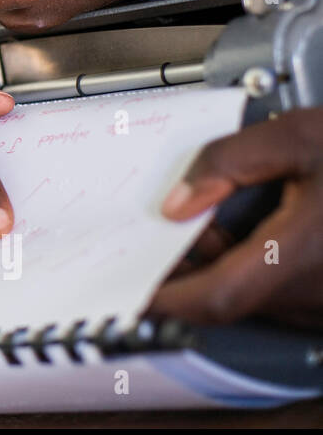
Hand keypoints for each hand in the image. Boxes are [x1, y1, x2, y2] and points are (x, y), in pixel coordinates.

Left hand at [151, 108, 322, 327]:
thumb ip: (229, 161)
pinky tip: (259, 228)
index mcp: (303, 255)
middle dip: (190, 268)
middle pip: (231, 298)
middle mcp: (319, 291)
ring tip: (213, 219)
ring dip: (225, 265)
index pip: (215, 298)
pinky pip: (286, 293)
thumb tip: (179, 199)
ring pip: (258, 296)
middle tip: (163, 232)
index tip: (129, 291)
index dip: (165, 299)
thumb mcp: (300, 136)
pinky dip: (258, 267)